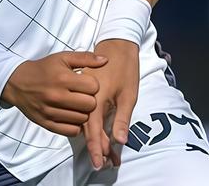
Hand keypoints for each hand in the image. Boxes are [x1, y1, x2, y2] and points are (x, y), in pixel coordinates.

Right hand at [0, 51, 106, 135]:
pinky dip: (75, 126)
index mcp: (63, 78)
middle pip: (90, 105)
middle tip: (84, 96)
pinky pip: (71, 131)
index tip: (87, 83)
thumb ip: (85, 58)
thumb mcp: (63, 57)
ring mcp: (51, 112)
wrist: (17, 83)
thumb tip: (106, 60)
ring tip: (77, 105)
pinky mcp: (46, 123)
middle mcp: (56, 96)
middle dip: (91, 100)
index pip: (93, 87)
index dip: (94, 85)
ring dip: (83, 113)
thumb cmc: (44, 68)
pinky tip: (72, 116)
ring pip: (82, 119)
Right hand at [84, 39, 140, 168]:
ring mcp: (80, 99)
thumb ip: (122, 118)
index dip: (97, 149)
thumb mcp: (128, 94)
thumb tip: (120, 140)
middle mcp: (83, 102)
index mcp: (94, 101)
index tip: (101, 164)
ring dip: (96, 141)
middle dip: (99, 149)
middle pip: (89, 132)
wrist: (115, 45)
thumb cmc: (124, 68)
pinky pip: (81, 118)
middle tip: (111, 164)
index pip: (93, 131)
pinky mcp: (81, 97)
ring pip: (85, 126)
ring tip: (109, 157)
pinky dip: (91, 130)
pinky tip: (100, 138)